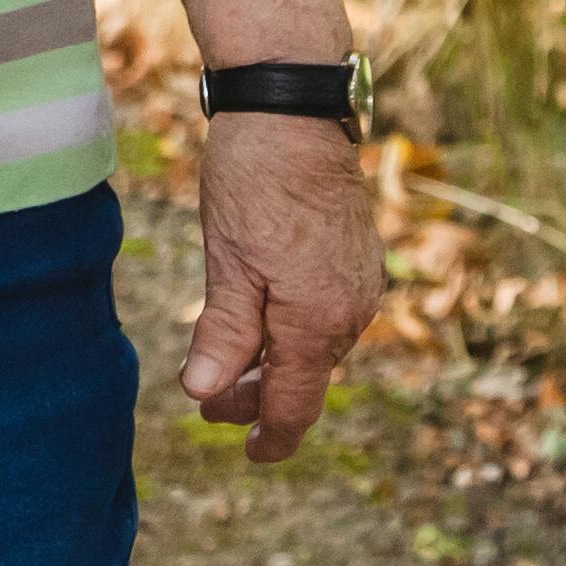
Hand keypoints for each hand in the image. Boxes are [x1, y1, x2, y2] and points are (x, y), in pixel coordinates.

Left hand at [180, 114, 381, 463]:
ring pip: (316, 345)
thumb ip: (223, 333)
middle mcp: (351, 310)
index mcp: (318, 319)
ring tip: (228, 361)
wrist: (294, 109)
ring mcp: (361, 283)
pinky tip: (263, 316)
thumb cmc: (254, 180)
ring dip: (275, 360)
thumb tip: (204, 394)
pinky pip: (327, 313)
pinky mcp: (359, 258)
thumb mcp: (228, 259)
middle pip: (306, 377)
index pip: (296, 402)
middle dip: (258, 396)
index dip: (272, 435)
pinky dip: (294, 327)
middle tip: (209, 401)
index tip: (251, 455)